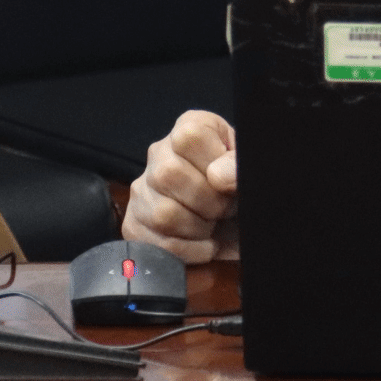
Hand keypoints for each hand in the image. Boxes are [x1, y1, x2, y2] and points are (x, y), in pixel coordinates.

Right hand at [123, 110, 239, 263]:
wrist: (236, 219)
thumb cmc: (238, 186)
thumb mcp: (246, 168)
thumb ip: (238, 165)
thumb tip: (220, 176)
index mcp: (189, 129)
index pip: (187, 138)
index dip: (212, 164)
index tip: (227, 180)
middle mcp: (158, 155)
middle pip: (168, 176)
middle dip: (208, 201)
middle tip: (224, 208)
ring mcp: (142, 190)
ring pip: (162, 214)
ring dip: (199, 228)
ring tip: (212, 224)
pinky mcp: (134, 223)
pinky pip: (153, 243)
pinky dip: (187, 251)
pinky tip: (202, 242)